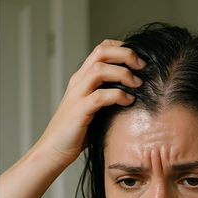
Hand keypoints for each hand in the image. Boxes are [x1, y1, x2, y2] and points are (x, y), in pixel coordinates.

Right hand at [38, 39, 145, 168]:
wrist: (54, 150)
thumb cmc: (77, 132)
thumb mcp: (94, 109)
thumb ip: (108, 98)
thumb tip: (135, 94)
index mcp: (82, 78)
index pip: (101, 49)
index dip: (121, 48)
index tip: (138, 59)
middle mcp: (78, 82)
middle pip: (101, 53)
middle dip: (125, 54)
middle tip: (143, 66)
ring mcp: (77, 95)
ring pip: (99, 70)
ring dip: (123, 73)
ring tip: (138, 84)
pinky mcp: (79, 111)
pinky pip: (100, 96)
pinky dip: (118, 95)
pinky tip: (128, 101)